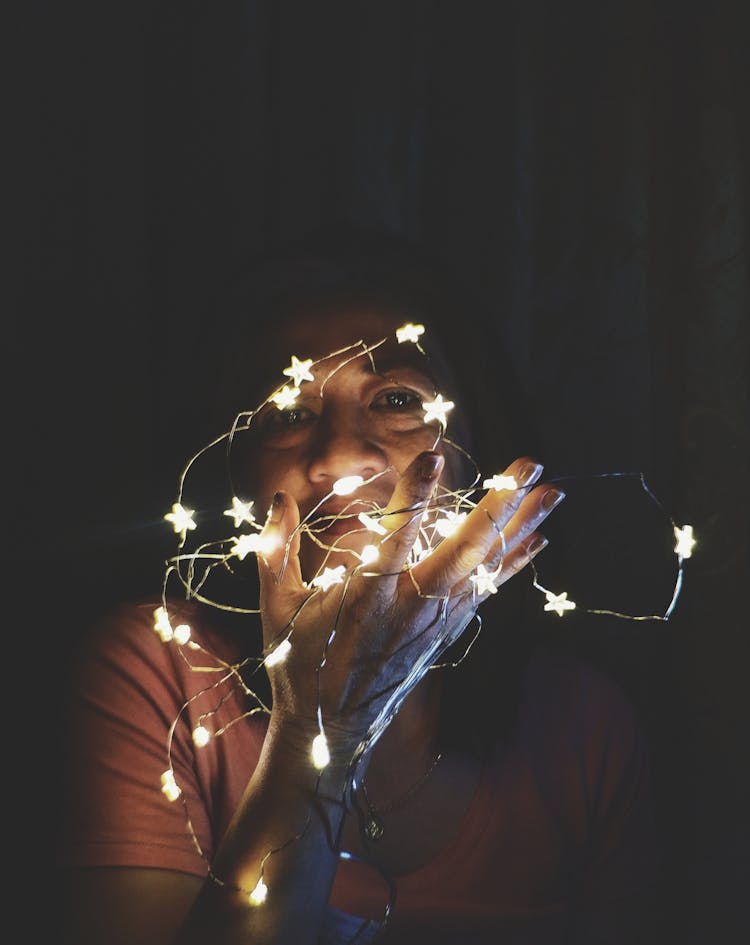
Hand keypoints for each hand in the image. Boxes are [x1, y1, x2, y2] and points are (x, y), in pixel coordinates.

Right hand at [255, 452, 560, 753]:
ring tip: (554, 493)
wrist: (332, 730)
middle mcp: (410, 607)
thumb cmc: (301, 663)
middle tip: (529, 465)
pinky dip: (514, 563)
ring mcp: (435, 621)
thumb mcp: (277, 607)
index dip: (414, 498)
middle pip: (464, 549)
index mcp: (365, 598)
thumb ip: (277, 550)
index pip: (395, 538)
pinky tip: (539, 539)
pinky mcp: (447, 631)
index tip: (432, 458)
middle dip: (499, 504)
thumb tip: (278, 500)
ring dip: (521, 527)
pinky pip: (487, 591)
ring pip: (486, 567)